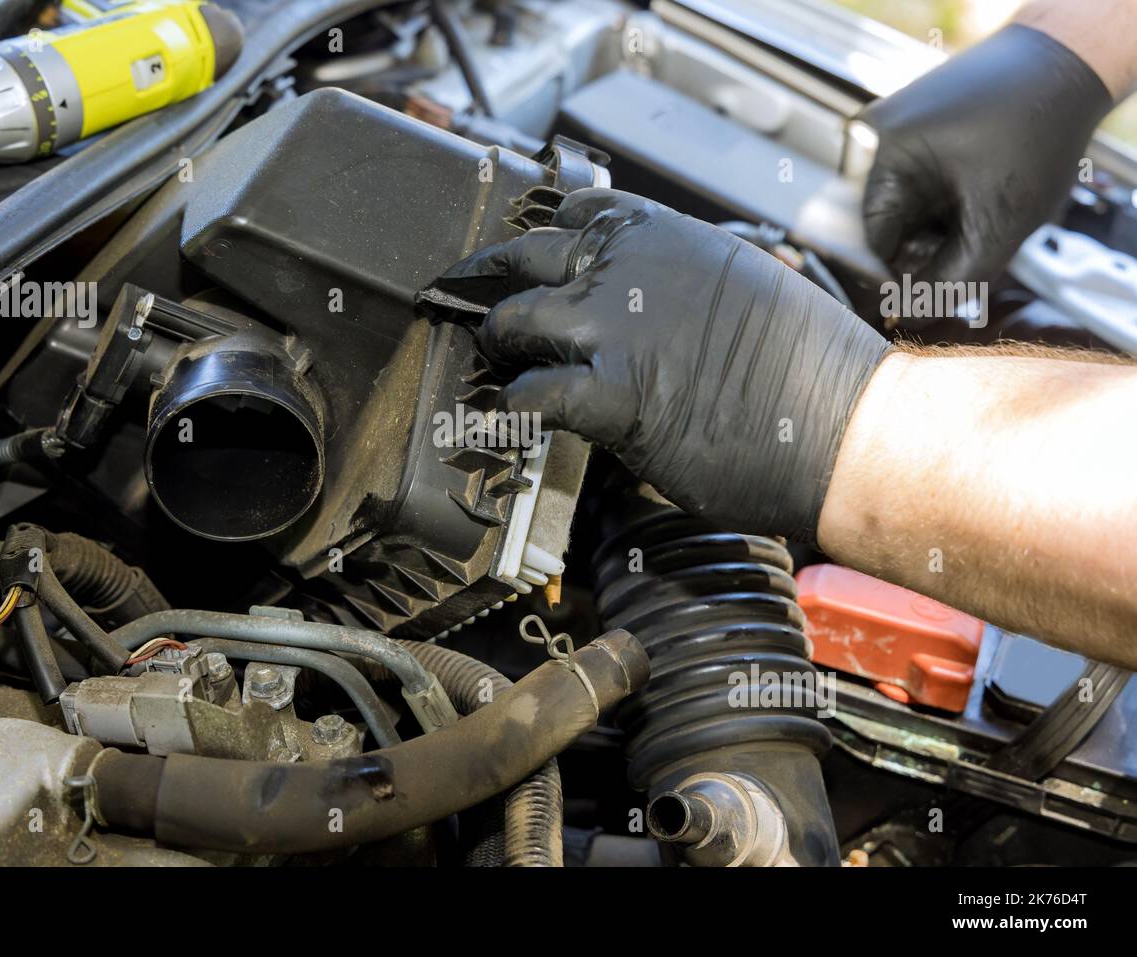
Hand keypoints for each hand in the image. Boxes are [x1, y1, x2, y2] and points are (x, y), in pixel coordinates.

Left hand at [442, 188, 889, 538]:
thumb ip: (685, 281)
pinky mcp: (616, 397)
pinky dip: (510, 406)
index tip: (523, 259)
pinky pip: (533, 393)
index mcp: (670, 236)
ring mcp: (619, 330)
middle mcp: (635, 269)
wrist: (850, 426)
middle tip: (476, 307)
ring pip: (516, 320)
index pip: (580, 212)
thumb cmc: (816, 369)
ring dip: (497, 345)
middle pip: (529, 259)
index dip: (542, 238)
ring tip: (493, 364)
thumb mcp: (748, 285)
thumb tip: (657, 297)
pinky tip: (504, 416)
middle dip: (494, 284)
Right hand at [861, 24, 1111, 291]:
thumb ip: (951, 278)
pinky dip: (950, 198)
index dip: (908, 271)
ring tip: (986, 209)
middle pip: (891, 224)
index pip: (875, 240)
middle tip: (977, 244)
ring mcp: (897, 128)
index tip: (940, 286)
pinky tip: (981, 189)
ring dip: (944, 223)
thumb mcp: (996, 220)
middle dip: (933, 244)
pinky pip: (921, 181)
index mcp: (882, 155)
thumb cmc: (1038, 122)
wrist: (1069, 62)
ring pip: (909, 206)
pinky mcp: (917, 125)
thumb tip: (913, 314)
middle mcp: (877, 137)